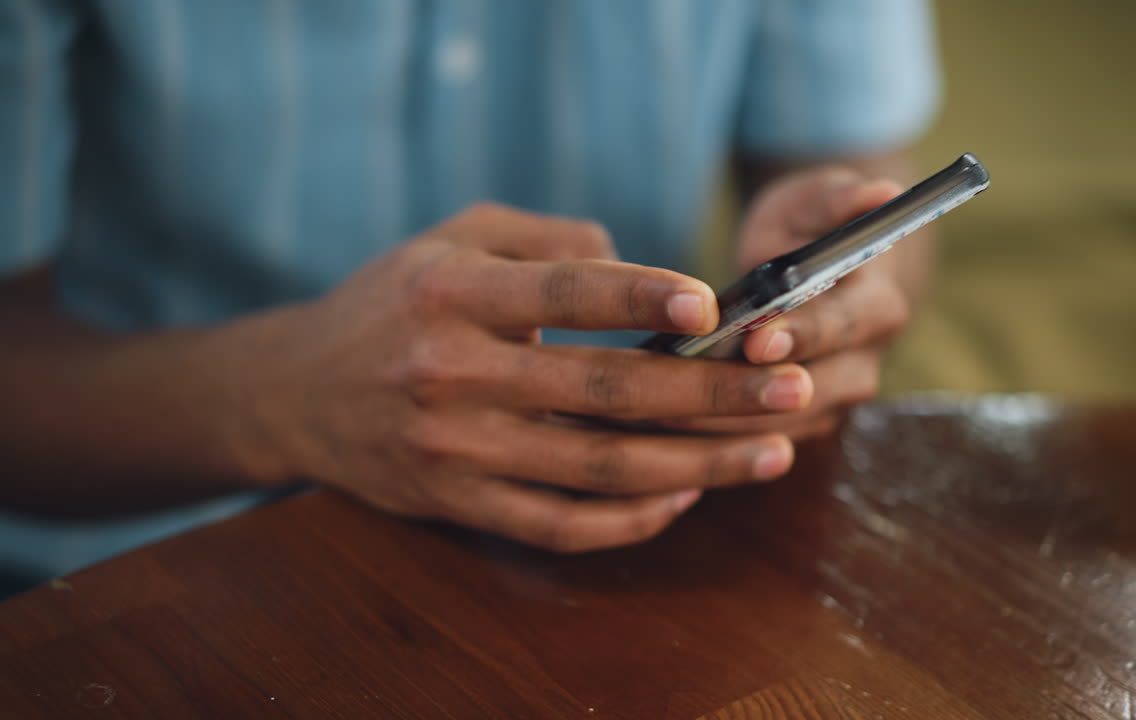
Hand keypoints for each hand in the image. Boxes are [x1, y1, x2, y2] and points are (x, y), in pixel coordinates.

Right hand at [238, 204, 813, 551]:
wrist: (296, 391)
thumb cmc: (392, 301)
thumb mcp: (451, 238)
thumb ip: (547, 238)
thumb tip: (640, 270)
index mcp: (452, 293)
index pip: (566, 292)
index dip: (643, 298)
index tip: (714, 306)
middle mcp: (452, 373)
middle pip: (605, 391)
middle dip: (712, 393)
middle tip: (793, 388)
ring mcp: (455, 449)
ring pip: (597, 469)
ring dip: (696, 466)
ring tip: (772, 454)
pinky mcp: (457, 502)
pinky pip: (558, 525)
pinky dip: (629, 518)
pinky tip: (684, 497)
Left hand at [664, 168, 911, 440]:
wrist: (808, 273)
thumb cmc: (806, 229)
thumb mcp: (814, 202)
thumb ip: (838, 199)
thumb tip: (881, 191)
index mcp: (876, 307)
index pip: (840, 327)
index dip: (800, 334)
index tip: (757, 338)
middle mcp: (861, 364)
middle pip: (811, 392)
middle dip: (750, 393)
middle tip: (690, 389)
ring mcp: (831, 404)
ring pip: (778, 427)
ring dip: (722, 425)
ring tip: (659, 413)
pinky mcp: (796, 426)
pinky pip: (755, 445)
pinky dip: (710, 439)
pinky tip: (658, 430)